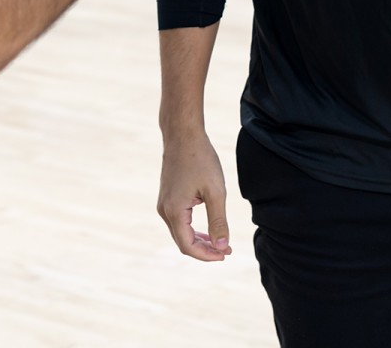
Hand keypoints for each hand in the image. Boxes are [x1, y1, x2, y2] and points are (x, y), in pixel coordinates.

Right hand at [156, 132, 231, 261]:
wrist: (183, 134)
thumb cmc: (201, 159)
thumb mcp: (215, 191)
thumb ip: (218, 221)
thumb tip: (222, 247)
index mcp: (175, 211)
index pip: (188, 246)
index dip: (207, 255)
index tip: (225, 254)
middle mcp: (164, 211)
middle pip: (182, 242)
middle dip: (205, 250)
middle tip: (227, 251)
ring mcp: (163, 204)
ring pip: (180, 233)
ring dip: (199, 241)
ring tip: (220, 244)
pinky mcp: (167, 198)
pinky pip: (178, 222)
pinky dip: (192, 229)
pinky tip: (207, 229)